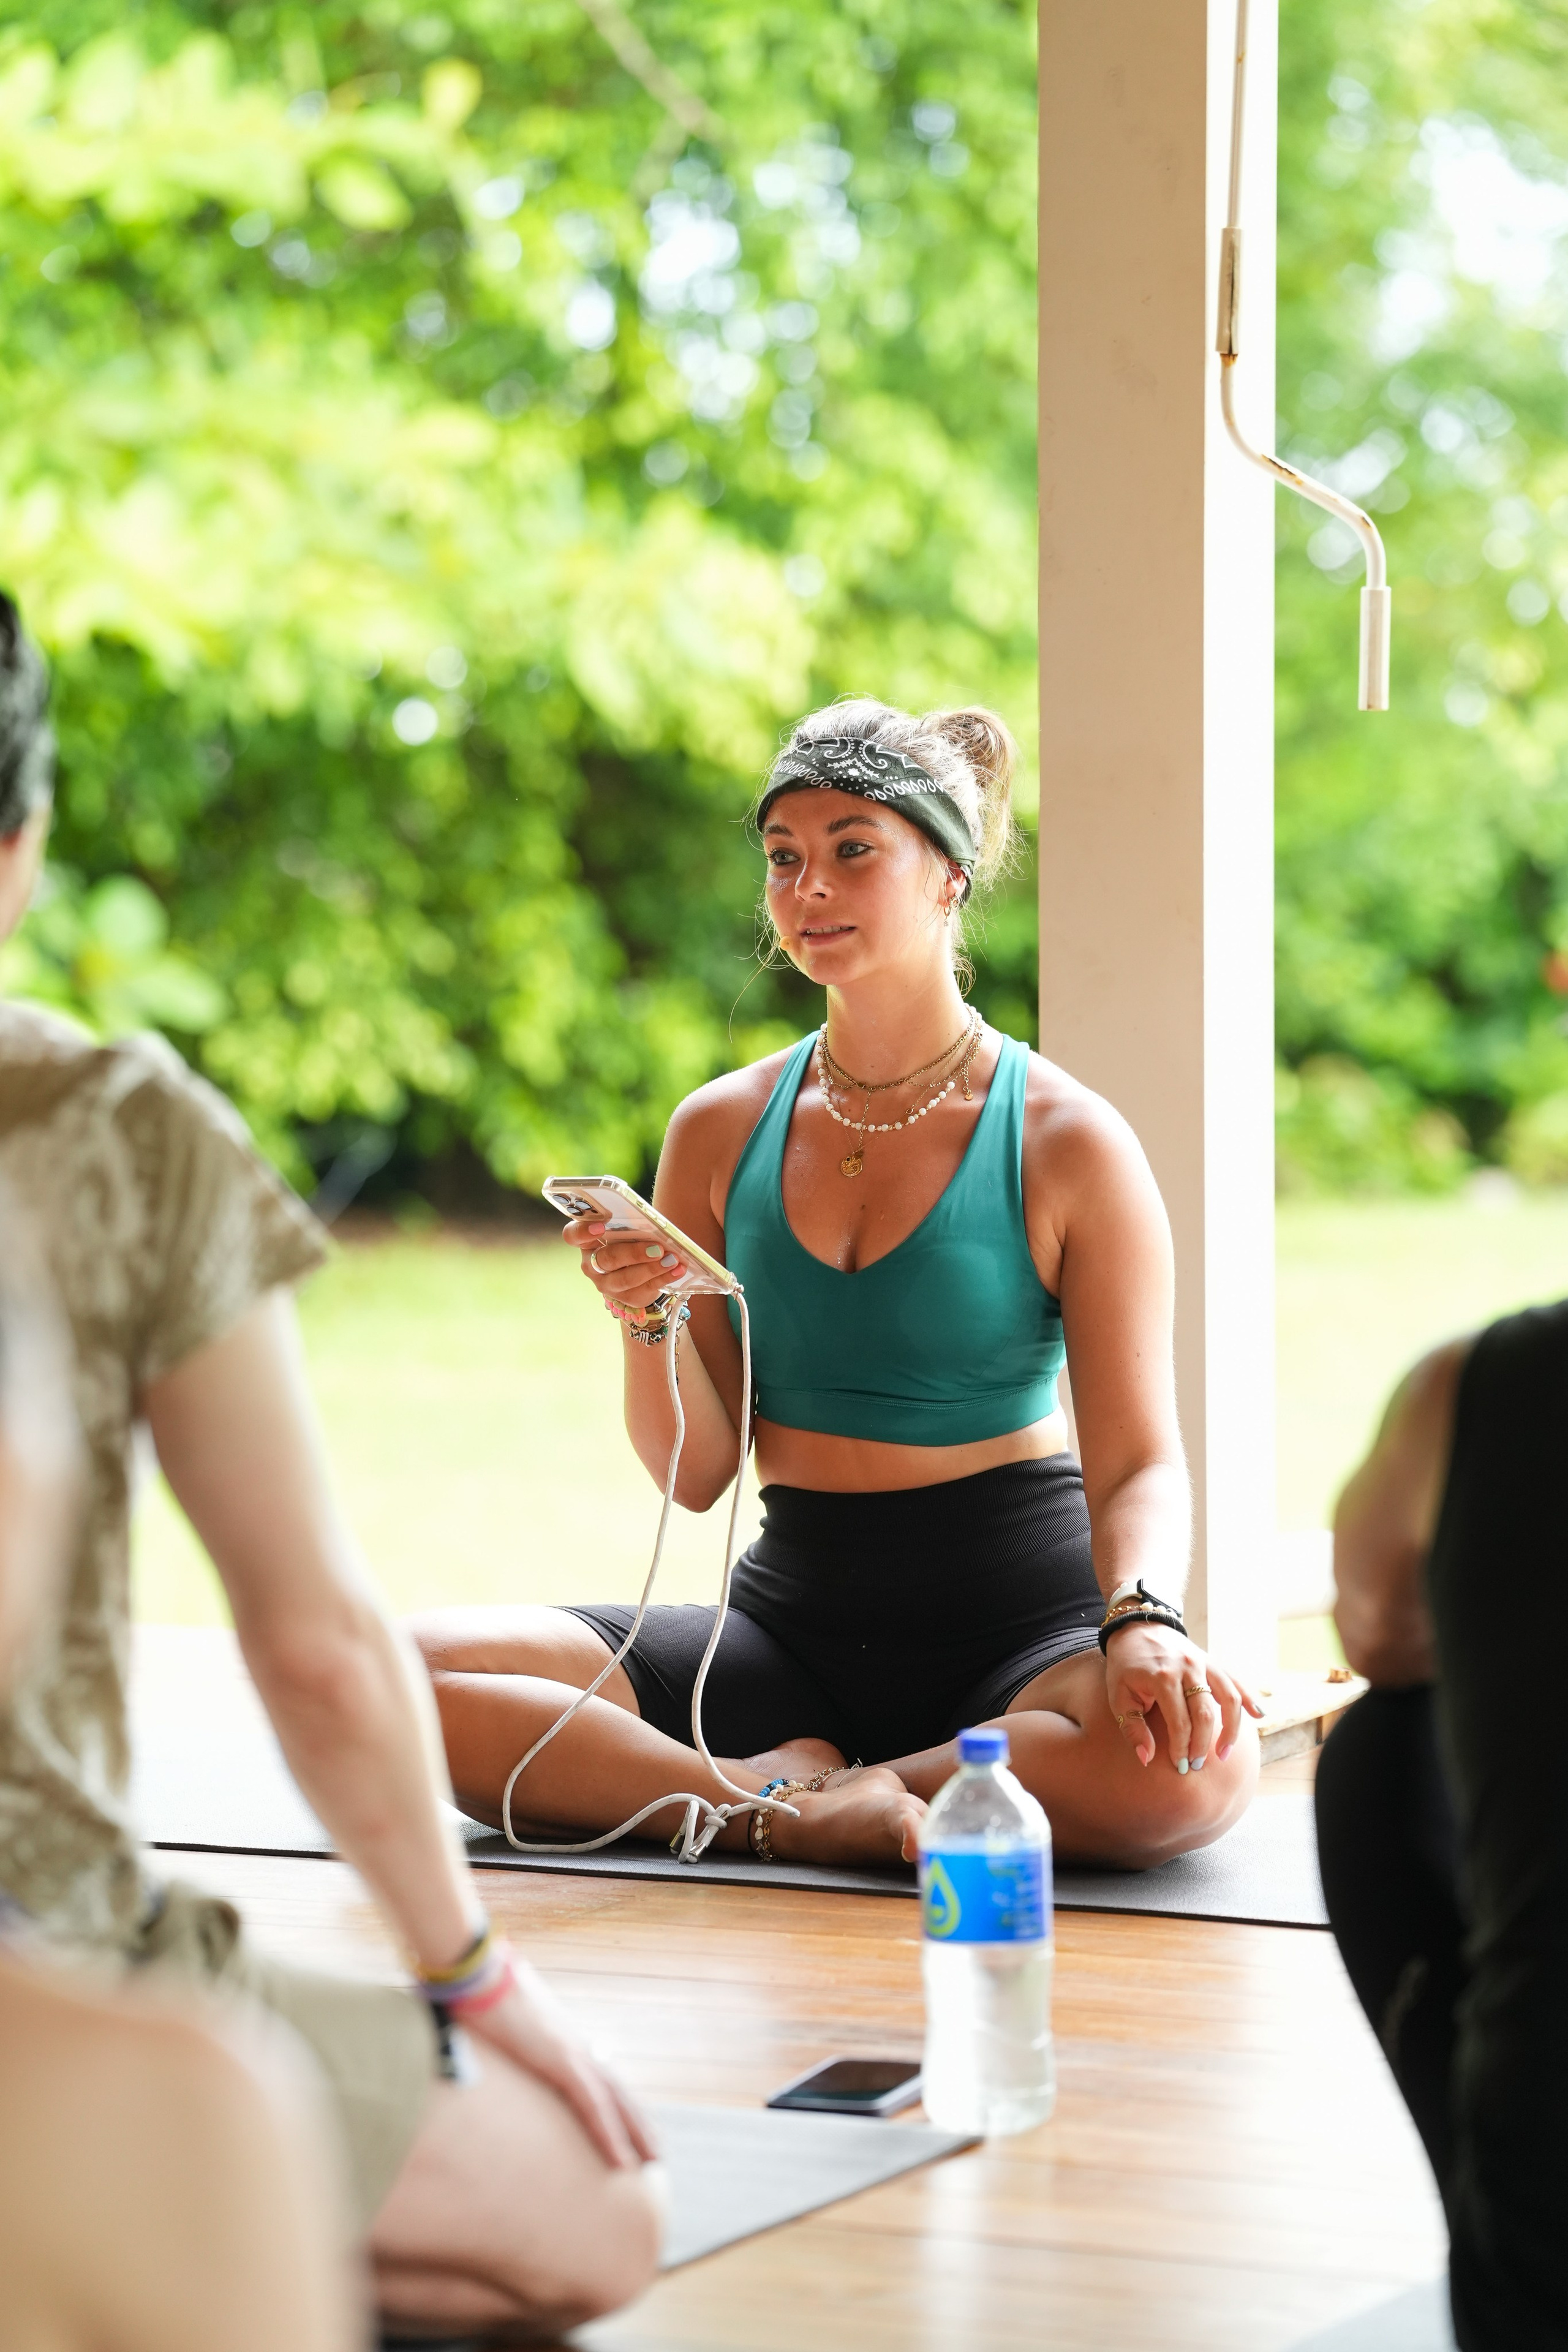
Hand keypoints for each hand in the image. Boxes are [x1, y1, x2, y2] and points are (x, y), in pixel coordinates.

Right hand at [463, 1952, 656, 2169]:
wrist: (480, 1972)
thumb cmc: (482, 1996)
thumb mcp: (501, 2028)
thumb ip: (508, 2042)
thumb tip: (492, 2049)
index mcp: (564, 2040)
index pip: (601, 2077)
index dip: (619, 2105)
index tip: (632, 2129)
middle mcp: (576, 2045)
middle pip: (618, 2091)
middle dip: (637, 2123)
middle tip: (655, 2153)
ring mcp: (572, 2051)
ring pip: (614, 2101)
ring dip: (634, 2133)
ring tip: (651, 2162)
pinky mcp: (562, 2059)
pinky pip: (593, 2104)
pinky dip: (610, 2133)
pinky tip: (621, 2160)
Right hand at [562, 1215, 686, 1320]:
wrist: (639, 1274)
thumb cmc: (630, 1242)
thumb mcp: (626, 1230)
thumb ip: (630, 1225)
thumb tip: (651, 1222)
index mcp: (587, 1242)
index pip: (573, 1235)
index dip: (583, 1231)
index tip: (601, 1227)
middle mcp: (591, 1265)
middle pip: (605, 1259)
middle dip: (632, 1253)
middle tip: (656, 1248)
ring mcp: (607, 1285)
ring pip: (625, 1279)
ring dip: (651, 1268)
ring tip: (671, 1259)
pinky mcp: (627, 1298)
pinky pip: (645, 1289)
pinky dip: (664, 1277)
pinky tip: (677, 1269)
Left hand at [1104, 1622, 1263, 1771]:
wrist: (1137, 1625)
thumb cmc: (1125, 1665)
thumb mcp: (1118, 1695)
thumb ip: (1132, 1727)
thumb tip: (1146, 1758)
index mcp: (1162, 1678)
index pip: (1180, 1723)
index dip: (1181, 1748)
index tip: (1180, 1767)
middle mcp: (1187, 1668)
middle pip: (1205, 1715)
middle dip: (1203, 1745)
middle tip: (1196, 1765)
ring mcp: (1202, 1662)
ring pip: (1229, 1698)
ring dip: (1231, 1729)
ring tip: (1224, 1754)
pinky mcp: (1211, 1660)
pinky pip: (1234, 1680)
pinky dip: (1249, 1698)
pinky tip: (1258, 1716)